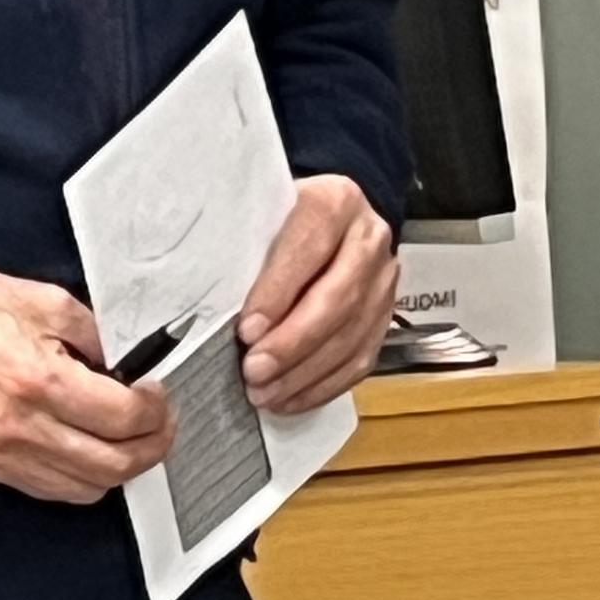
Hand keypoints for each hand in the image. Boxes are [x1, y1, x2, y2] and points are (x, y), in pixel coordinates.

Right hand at [0, 266, 173, 503]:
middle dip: (153, 444)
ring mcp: (10, 456)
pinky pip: (58, 491)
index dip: (154, 408)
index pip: (121, 416)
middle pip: (115, 464)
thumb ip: (91, 331)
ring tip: (133, 438)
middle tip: (161, 421)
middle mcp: (26, 428)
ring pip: (90, 487)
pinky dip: (88, 479)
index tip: (157, 391)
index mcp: (39, 380)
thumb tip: (124, 361)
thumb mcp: (41, 299)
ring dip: (124, 467)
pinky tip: (95, 452)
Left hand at [238, 174, 397, 414]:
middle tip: (254, 371)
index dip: (278, 293)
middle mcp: (368, 239)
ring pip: (351, 336)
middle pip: (337, 299)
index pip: (308, 248)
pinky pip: (360, 360)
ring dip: (305, 373)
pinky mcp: (385, 316)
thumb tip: (214, 294)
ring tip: (265, 393)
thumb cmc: (284, 214)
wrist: (336, 214)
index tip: (246, 329)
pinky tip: (291, 399)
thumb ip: (250, 241)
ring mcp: (384, 281)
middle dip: (292, 343)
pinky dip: (323, 385)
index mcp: (336, 201)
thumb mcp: (267, 209)